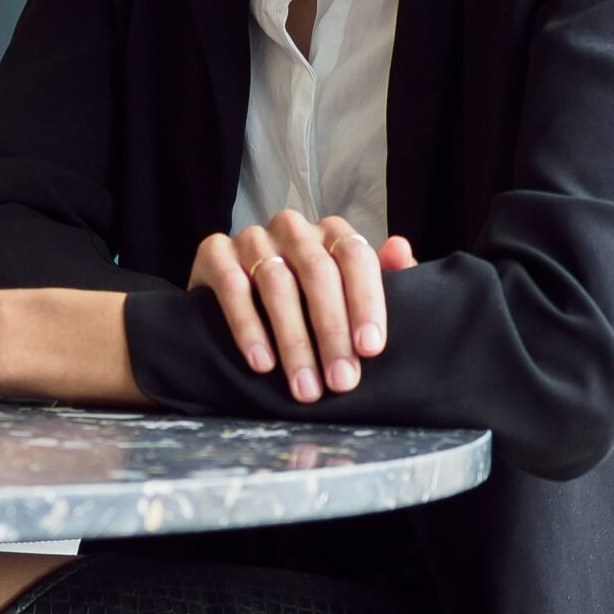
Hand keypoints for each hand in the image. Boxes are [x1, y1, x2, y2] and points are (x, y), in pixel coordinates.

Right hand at [188, 211, 416, 402]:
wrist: (235, 301)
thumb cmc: (306, 300)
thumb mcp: (349, 292)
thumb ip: (383, 277)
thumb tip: (401, 249)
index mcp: (331, 233)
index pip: (355, 256)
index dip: (365, 302)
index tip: (370, 349)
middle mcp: (291, 228)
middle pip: (317, 272)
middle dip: (331, 331)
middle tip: (340, 381)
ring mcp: (250, 238)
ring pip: (275, 283)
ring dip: (293, 341)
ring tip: (304, 386)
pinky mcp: (213, 252)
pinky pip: (232, 287)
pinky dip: (248, 328)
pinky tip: (262, 363)